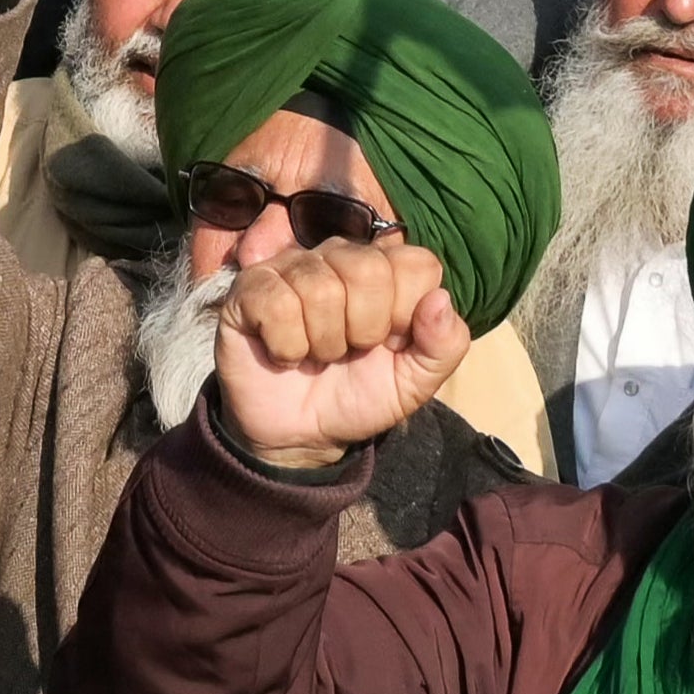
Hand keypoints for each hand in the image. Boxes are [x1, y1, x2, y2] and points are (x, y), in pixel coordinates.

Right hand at [212, 240, 470, 466]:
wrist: (301, 436)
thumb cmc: (360, 397)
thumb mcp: (415, 383)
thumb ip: (445, 345)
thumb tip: (440, 298)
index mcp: (387, 270)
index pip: (417, 264)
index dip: (406, 313)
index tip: (390, 343)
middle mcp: (339, 257)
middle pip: (367, 270)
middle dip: (363, 330)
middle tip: (349, 351)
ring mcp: (291, 268)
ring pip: (319, 288)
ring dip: (322, 343)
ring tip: (316, 355)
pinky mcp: (249, 290)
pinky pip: (276, 303)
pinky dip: (286, 345)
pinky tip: (284, 353)